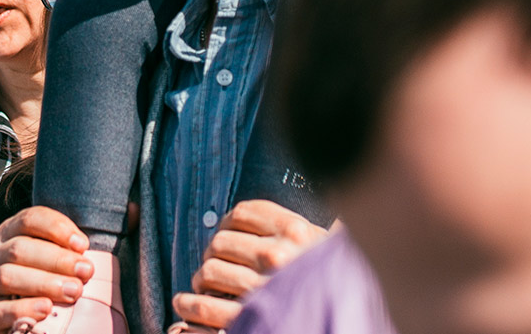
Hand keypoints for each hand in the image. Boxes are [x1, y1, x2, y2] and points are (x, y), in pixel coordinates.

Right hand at [0, 206, 91, 333]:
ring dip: (44, 283)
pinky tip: (46, 309)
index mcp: (10, 233)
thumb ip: (67, 251)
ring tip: (73, 291)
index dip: (56, 228)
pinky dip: (24, 309)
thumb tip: (84, 253)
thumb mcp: (57, 259)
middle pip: (19, 248)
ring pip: (7, 276)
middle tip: (85, 271)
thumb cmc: (51, 279)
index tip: (82, 245)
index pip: (29, 220)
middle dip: (56, 259)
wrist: (28, 317)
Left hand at [168, 201, 327, 331]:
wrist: (345, 317)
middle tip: (212, 265)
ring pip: (210, 271)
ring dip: (200, 279)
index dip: (227, 224)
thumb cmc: (333, 279)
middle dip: (211, 254)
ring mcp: (263, 287)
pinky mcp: (250, 316)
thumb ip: (294, 227)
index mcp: (295, 231)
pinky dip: (189, 305)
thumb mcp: (323, 244)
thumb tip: (253, 217)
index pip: (242, 213)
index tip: (225, 234)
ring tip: (202, 285)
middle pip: (221, 242)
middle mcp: (278, 255)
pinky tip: (185, 305)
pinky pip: (204, 306)